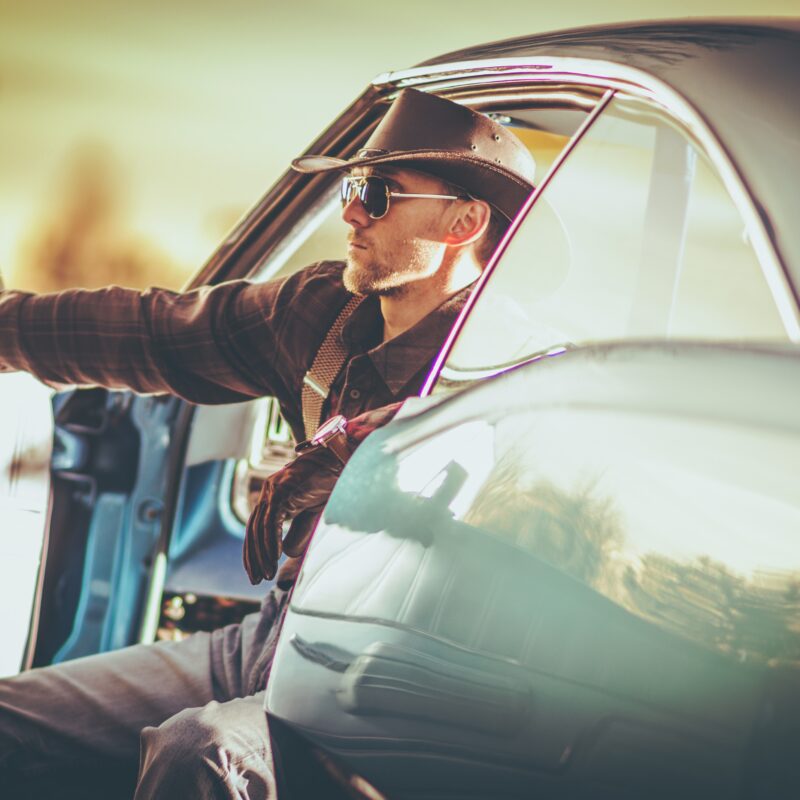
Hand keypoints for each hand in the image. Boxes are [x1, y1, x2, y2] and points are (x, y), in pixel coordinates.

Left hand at [243, 446, 342, 584]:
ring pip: (259, 528)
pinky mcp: (281, 490)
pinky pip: (271, 521)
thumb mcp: (312, 513)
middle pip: (253, 530)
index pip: (256, 529)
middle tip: (256, 579)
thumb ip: (299, 531)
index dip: (255, 552)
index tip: (256, 572)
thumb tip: (286, 553)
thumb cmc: (328, 483)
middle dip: (253, 557)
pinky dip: (271, 541)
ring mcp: (273, 490)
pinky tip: (275, 558)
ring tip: (267, 574)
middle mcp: (269, 492)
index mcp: (273, 497)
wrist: (339, 460)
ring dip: (262, 554)